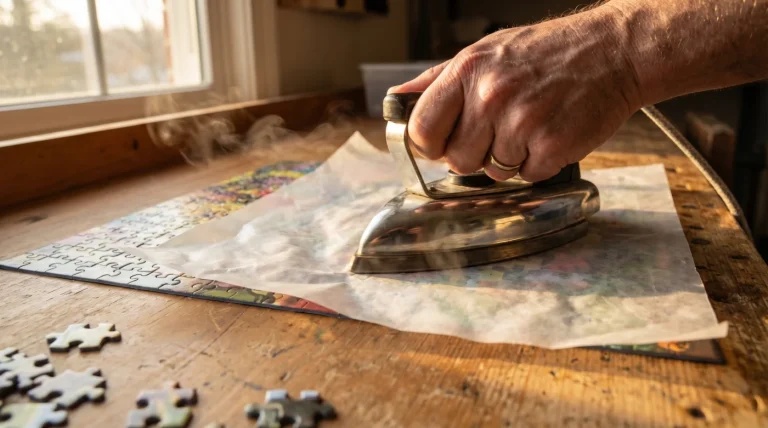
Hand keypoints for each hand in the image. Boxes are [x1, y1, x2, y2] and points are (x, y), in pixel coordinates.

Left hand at [389, 6, 641, 181]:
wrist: (614, 50)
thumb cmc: (547, 51)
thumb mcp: (486, 50)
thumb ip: (439, 80)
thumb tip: (397, 100)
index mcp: (468, 71)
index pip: (422, 129)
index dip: (430, 144)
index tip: (442, 144)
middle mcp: (491, 96)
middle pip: (456, 159)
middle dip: (474, 154)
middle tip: (498, 131)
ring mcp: (522, 122)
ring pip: (492, 172)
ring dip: (509, 159)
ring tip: (529, 127)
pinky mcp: (552, 145)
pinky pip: (527, 177)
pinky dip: (538, 163)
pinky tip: (549, 135)